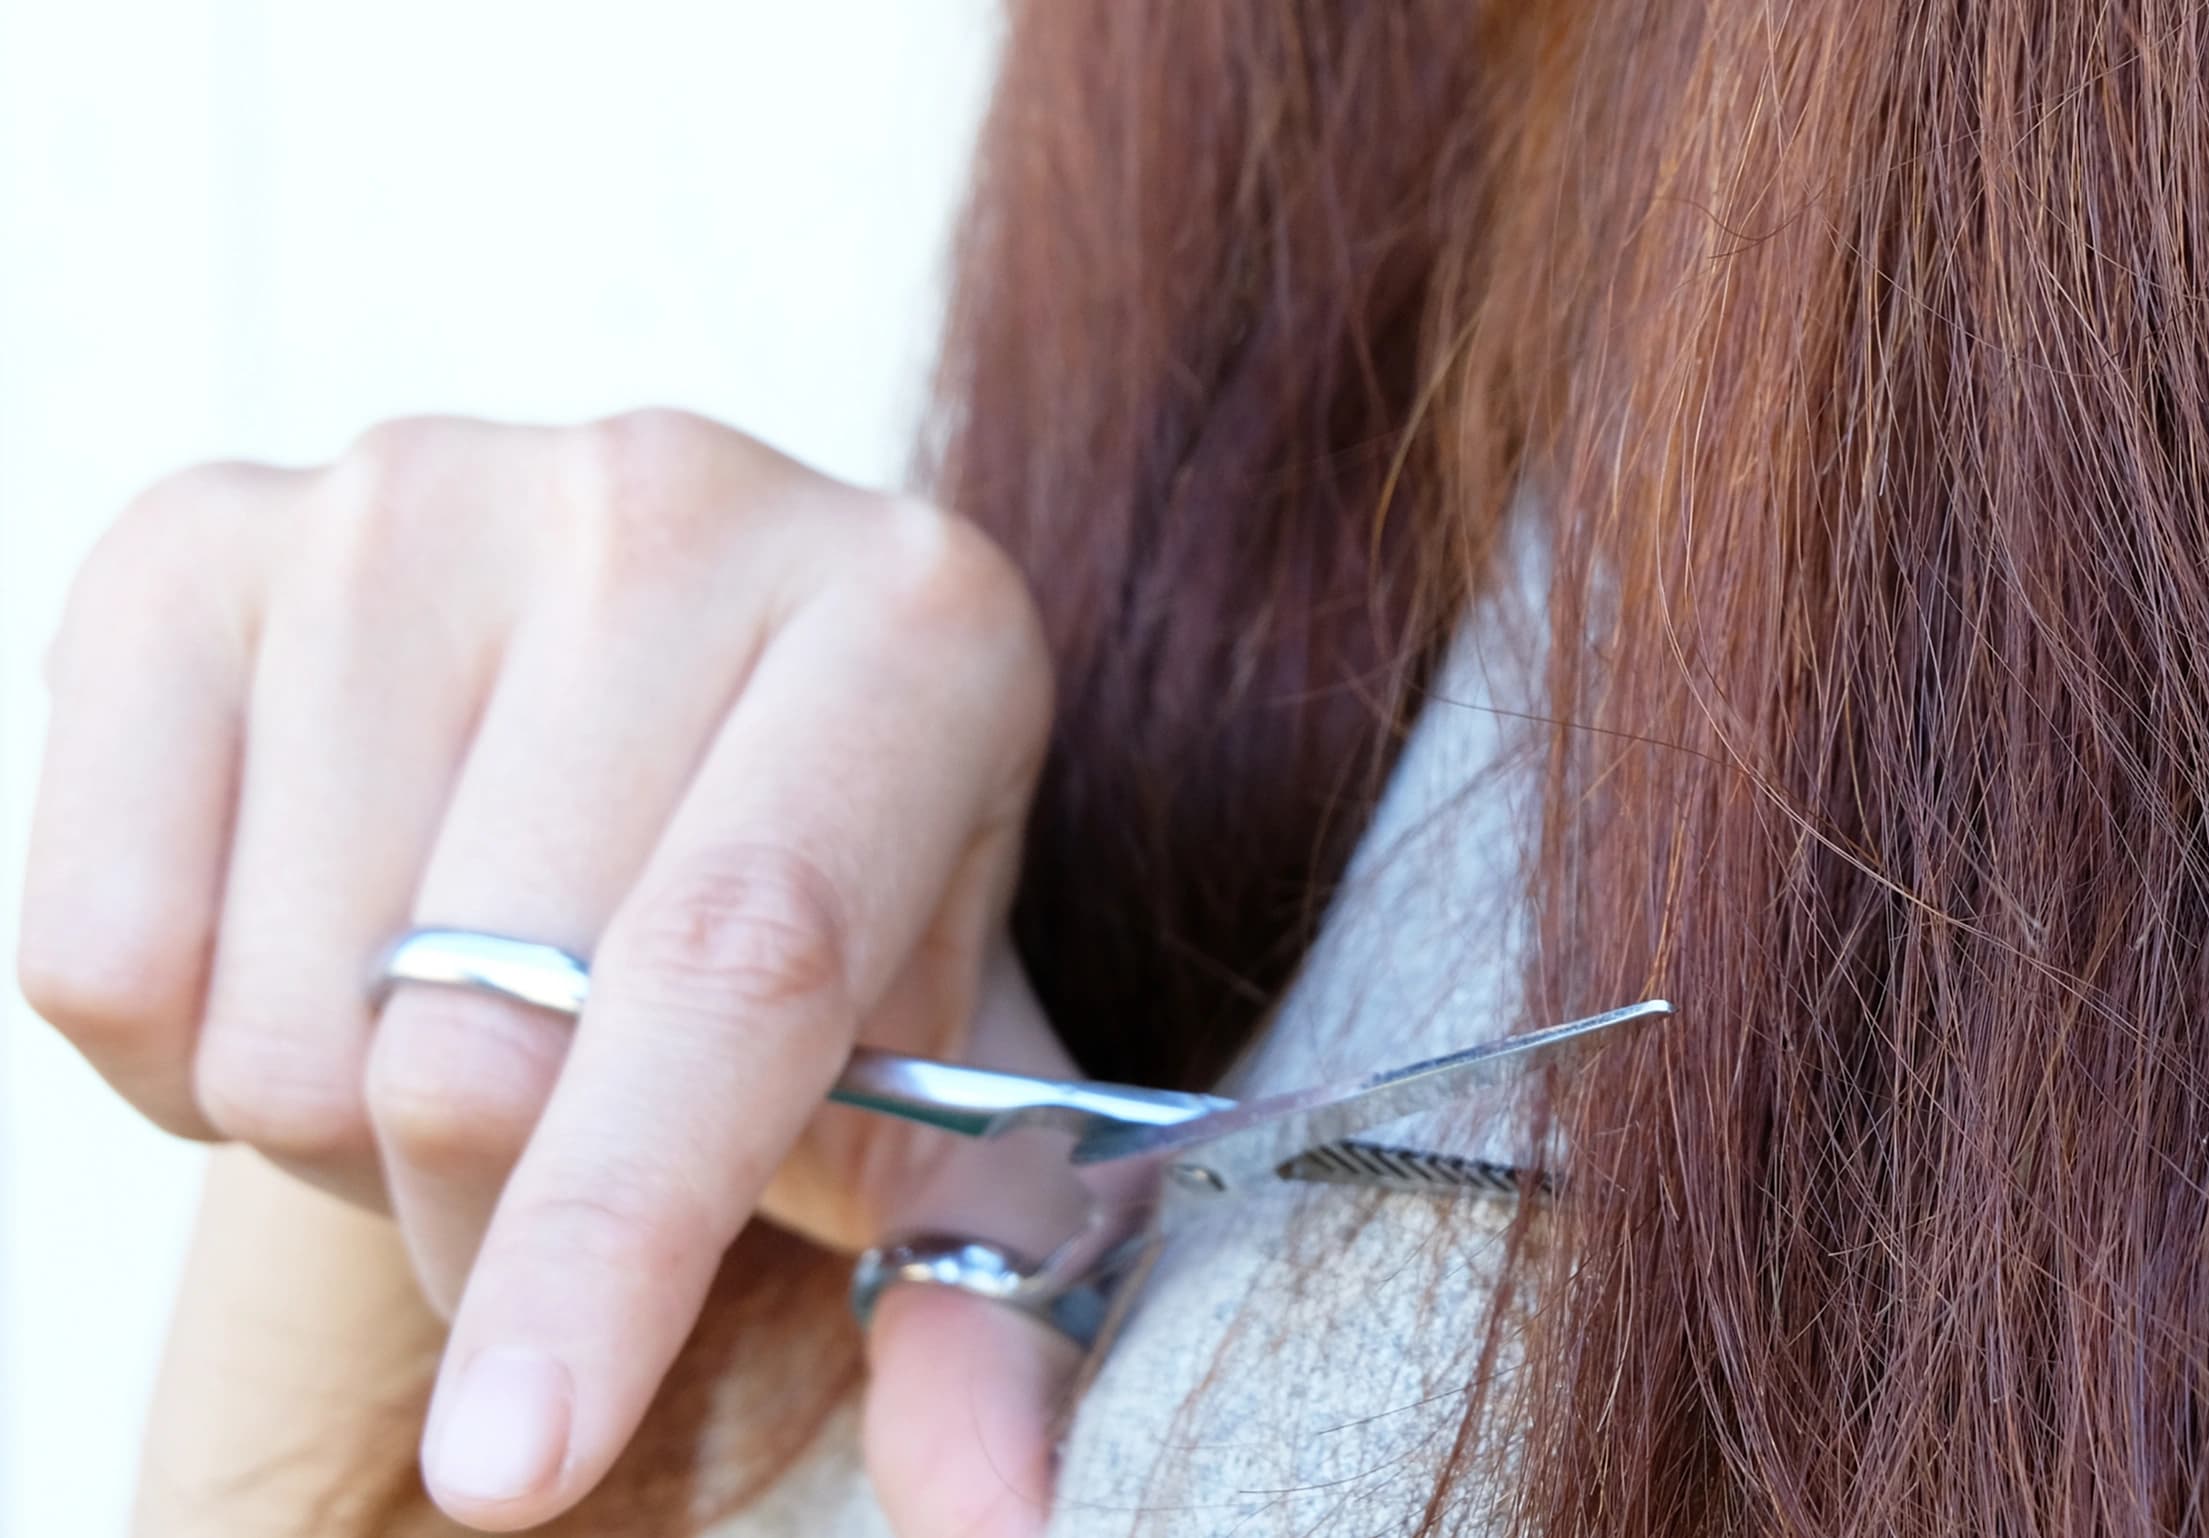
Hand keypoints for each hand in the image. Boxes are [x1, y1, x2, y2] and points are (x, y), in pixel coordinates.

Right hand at [20, 411, 1079, 1533]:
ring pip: (279, 1012)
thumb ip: (987, 1308)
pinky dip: (173, 1057)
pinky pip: (86, 944)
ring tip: (452, 1040)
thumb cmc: (828, 937)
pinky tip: (305, 959)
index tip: (511, 1464)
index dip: (609, 1242)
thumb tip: (1006, 1518)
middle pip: (476, 1027)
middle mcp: (677, 500)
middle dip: (489, 1221)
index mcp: (921, 620)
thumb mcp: (948, 1100)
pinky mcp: (189, 527)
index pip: (734, 974)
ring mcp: (419, 486)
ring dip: (338, 1132)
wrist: (648, 730)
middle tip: (548, 1192)